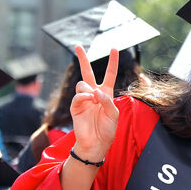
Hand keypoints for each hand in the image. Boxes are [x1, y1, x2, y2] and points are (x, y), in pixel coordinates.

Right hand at [70, 45, 118, 162]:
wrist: (96, 143)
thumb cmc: (107, 129)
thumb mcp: (114, 114)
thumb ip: (107, 101)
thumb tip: (95, 91)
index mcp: (106, 93)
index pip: (109, 74)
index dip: (112, 62)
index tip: (114, 48)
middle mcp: (94, 94)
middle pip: (87, 72)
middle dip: (82, 59)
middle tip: (78, 46)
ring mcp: (84, 99)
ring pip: (82, 84)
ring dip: (89, 89)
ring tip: (94, 100)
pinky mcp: (75, 107)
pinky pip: (78, 96)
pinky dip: (84, 97)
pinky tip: (89, 101)